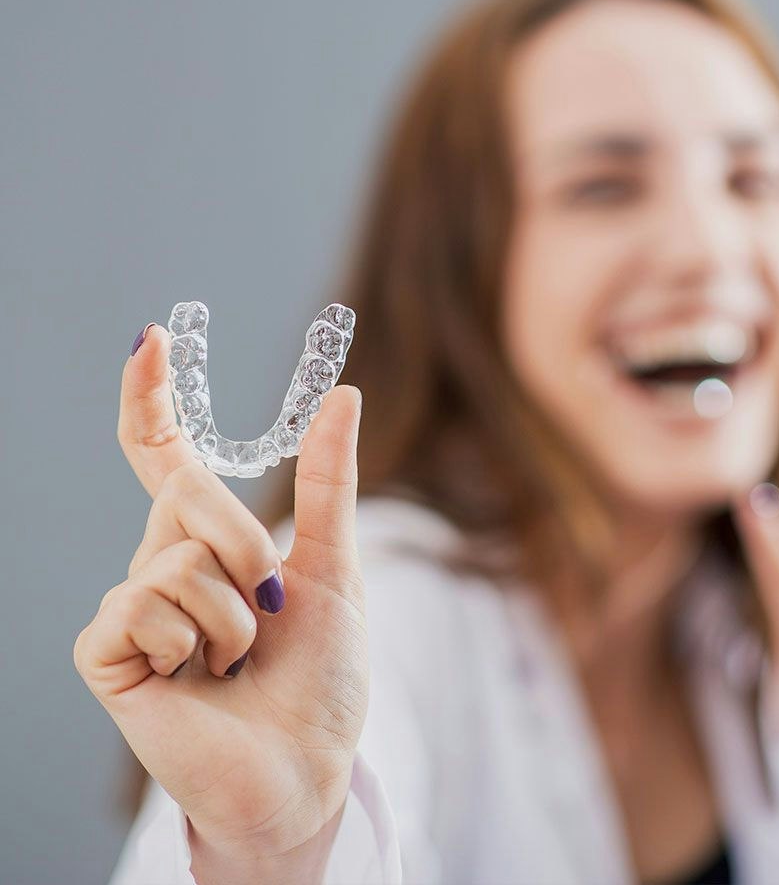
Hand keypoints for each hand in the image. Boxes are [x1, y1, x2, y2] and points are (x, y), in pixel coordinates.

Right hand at [74, 324, 366, 868]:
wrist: (306, 766)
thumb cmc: (321, 676)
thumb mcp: (335, 568)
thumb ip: (328, 483)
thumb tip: (343, 394)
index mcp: (211, 540)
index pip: (165, 455)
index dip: (152, 397)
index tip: (150, 338)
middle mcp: (163, 562)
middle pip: (185, 490)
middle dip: (247, 544)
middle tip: (272, 605)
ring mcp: (133, 606)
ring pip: (175, 555)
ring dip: (233, 613)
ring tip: (238, 660)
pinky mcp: (108, 652)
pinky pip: (143, 604)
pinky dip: (193, 643)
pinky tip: (197, 680)